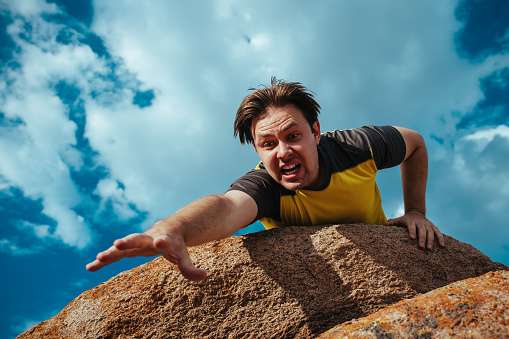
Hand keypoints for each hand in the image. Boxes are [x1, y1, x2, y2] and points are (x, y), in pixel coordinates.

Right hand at [86, 220, 206, 280]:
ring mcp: (135, 243)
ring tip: (97, 259)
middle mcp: (147, 239)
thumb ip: (191, 268)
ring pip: (122, 247)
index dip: (161, 242)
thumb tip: (204, 276)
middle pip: (137, 239)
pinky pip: (113, 255)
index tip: (159, 242)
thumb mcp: (184, 256)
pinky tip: (89, 267)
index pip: (163, 241)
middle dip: (128, 241)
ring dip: (110, 252)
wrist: (167, 230)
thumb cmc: (176, 244)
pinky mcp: (127, 249)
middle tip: (118, 243)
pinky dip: (102, 261)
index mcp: (164, 239)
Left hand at [385, 210, 444, 249]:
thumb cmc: (405, 220)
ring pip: (431, 232)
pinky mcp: (433, 227)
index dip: (412, 231)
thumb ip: (393, 222)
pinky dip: (441, 238)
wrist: (416, 213)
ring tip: (430, 248)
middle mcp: (420, 222)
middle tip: (422, 247)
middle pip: (422, 230)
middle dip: (422, 238)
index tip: (412, 237)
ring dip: (431, 240)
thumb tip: (385, 224)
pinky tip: (443, 246)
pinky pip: (438, 232)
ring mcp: (428, 225)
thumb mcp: (399, 220)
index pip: (411, 226)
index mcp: (411, 221)